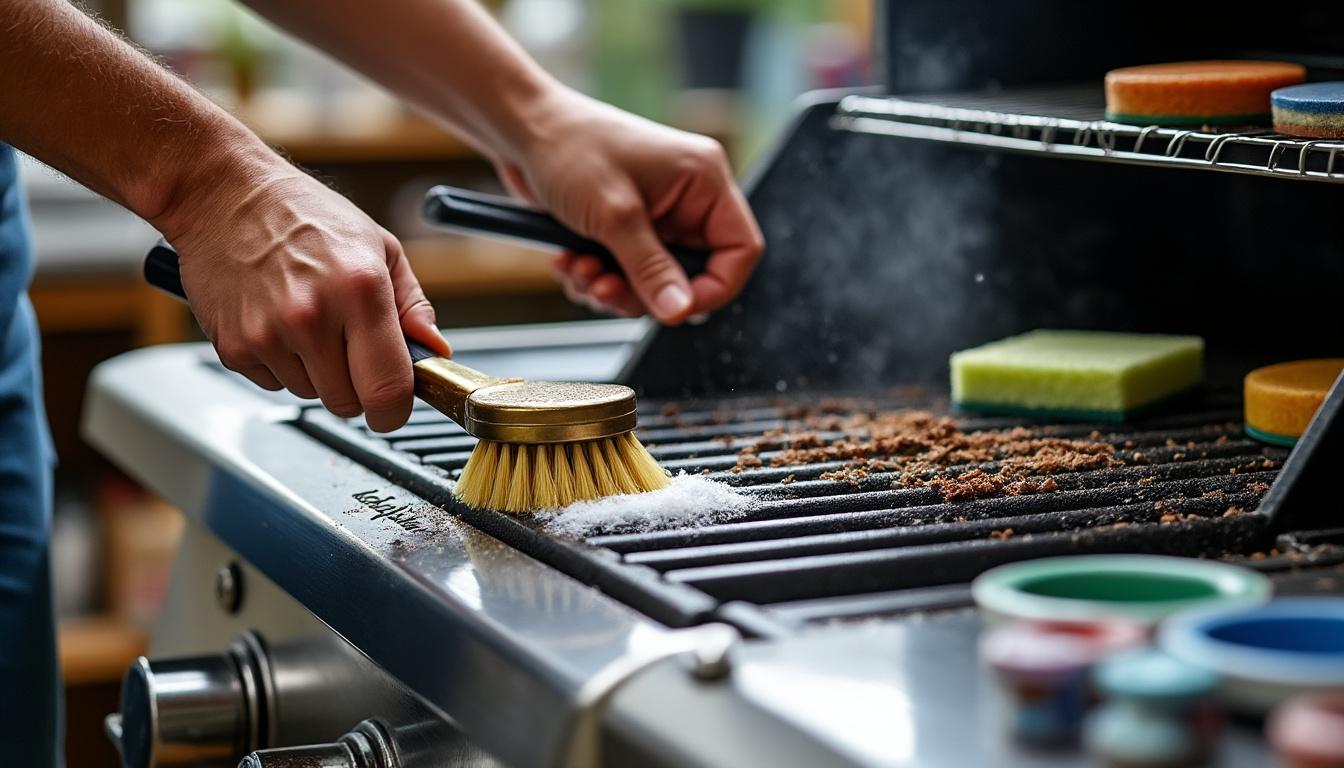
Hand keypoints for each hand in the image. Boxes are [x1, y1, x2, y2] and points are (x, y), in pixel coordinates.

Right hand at [157, 165, 449, 431]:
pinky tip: (278, 322)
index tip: (395, 406)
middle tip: (351, 348)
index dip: (396, 410)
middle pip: (349, 404)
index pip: (388, 388)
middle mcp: (312, 316)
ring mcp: (268, 334)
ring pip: (311, 395)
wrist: (224, 195)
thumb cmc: (306, 215)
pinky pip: (274, 384)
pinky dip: (282, 365)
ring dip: (318, 374)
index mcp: (360, 290)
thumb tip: (434, 351)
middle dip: (358, 388)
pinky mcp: (233, 347)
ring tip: (309, 321)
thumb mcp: (380, 246)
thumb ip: (413, 305)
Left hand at [495, 89, 763, 323]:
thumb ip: (650, 268)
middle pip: (693, 274)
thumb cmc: (569, 148)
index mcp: (704, 181)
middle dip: (645, 292)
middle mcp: (688, 198)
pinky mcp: (628, 226)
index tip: (675, 310)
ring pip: (656, 281)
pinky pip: (627, 273)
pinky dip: (598, 277)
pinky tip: (569, 262)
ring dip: (614, 288)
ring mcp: (658, 214)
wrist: (522, 128)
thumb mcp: (614, 215)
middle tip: (606, 290)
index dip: (715, 288)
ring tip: (580, 271)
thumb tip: (679, 311)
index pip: (740, 249)